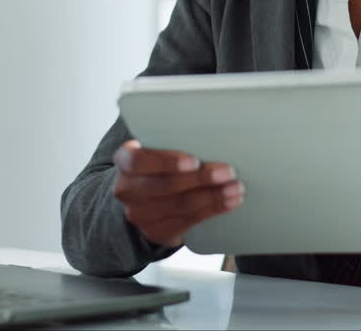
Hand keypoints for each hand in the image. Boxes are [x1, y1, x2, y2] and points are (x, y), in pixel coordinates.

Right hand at [112, 139, 243, 247]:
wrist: (141, 194)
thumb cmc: (155, 162)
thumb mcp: (155, 145)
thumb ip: (171, 139)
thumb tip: (212, 129)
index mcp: (124, 160)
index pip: (139, 161)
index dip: (168, 162)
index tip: (194, 161)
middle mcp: (127, 189)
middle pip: (166, 186)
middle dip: (201, 179)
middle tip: (228, 172)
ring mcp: (140, 214)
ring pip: (181, 205)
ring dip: (213, 197)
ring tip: (235, 188)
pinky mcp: (156, 231)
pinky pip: (188, 221)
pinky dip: (212, 210)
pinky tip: (229, 202)